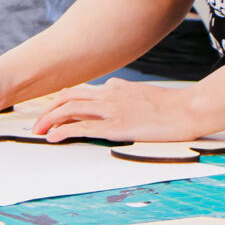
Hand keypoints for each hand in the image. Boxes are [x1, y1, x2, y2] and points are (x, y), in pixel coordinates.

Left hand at [32, 79, 203, 143]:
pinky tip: (54, 138)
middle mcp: (109, 95)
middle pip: (69, 98)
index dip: (60, 102)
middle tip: (37, 124)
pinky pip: (84, 128)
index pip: (80, 92)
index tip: (49, 112)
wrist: (187, 109)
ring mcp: (112, 110)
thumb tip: (111, 87)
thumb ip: (123, 90)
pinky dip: (64, 131)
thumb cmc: (168, 104)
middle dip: (49, 110)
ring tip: (38, 131)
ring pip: (71, 110)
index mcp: (115, 88)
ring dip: (50, 120)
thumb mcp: (141, 91)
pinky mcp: (117, 126)